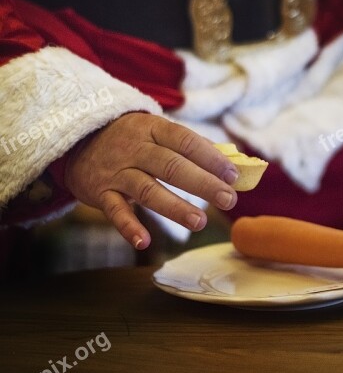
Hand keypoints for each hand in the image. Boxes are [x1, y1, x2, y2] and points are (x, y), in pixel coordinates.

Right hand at [64, 113, 239, 249]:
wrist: (78, 140)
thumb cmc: (134, 139)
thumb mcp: (159, 132)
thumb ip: (194, 147)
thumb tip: (234, 163)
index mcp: (153, 129)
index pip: (186, 141)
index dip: (211, 158)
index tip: (233, 175)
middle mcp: (135, 149)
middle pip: (171, 166)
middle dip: (203, 184)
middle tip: (229, 200)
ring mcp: (116, 171)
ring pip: (147, 190)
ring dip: (174, 207)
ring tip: (200, 222)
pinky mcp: (100, 192)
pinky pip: (115, 211)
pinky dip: (128, 227)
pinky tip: (144, 242)